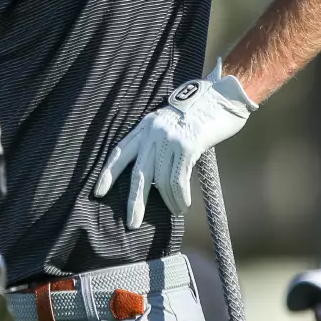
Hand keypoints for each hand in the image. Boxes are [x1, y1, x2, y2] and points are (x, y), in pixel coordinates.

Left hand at [93, 61, 257, 228]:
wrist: (221, 98)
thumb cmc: (198, 114)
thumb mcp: (169, 124)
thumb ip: (158, 144)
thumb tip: (153, 177)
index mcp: (144, 127)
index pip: (120, 152)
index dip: (108, 173)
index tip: (98, 192)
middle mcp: (152, 132)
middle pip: (138, 173)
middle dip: (134, 201)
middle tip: (132, 223)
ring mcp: (169, 138)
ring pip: (160, 180)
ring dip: (168, 202)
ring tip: (175, 211)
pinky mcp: (186, 145)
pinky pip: (178, 179)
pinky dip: (180, 197)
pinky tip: (182, 206)